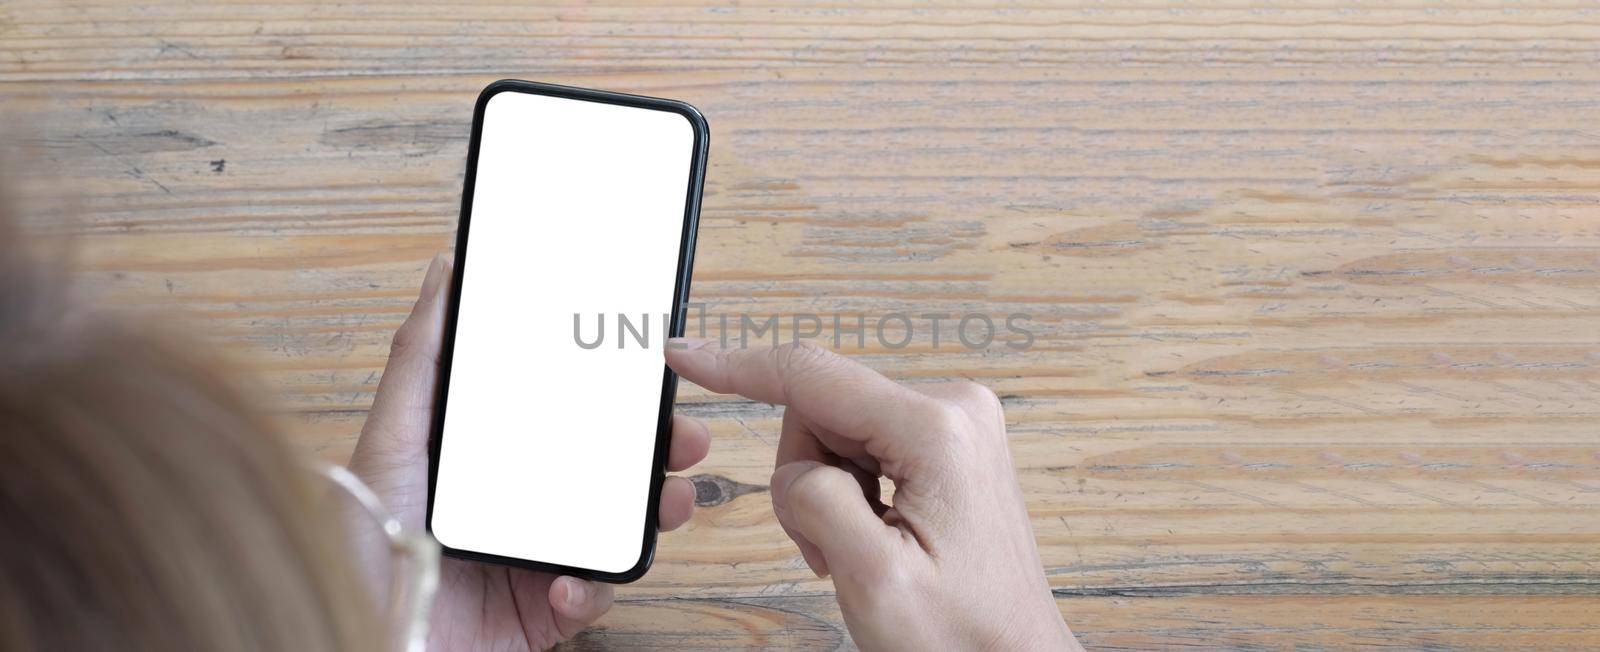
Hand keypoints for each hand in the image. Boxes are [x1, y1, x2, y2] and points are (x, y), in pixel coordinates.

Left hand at [349, 253, 711, 649]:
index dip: (615, 395)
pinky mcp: (546, 614)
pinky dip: (594, 588)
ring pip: (621, 528)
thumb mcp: (388, 438)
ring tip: (667, 499)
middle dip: (658, 450)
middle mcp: (523, 505)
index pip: (567, 415)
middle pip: (611, 468)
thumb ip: (420, 357)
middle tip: (683, 436)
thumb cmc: (358, 546)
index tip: (650, 371)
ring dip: (655, 512)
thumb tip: (445, 272)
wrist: (363, 641)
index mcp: (493, 461)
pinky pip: (594, 595)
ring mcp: (539, 558)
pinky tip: (570, 581)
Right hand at [666, 339, 1078, 650]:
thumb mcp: (873, 580)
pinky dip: (851, 492)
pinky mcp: (949, 444)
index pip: (812, 375)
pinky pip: (864, 446)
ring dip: (826, 491)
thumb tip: (795, 469)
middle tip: (827, 546)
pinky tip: (876, 535)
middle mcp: (955, 409)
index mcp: (938, 431)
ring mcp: (955, 424)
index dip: (737, 365)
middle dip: (805, 476)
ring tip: (859, 550)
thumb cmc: (962, 636)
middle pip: (820, 408)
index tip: (683, 353)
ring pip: (836, 431)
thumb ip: (817, 504)